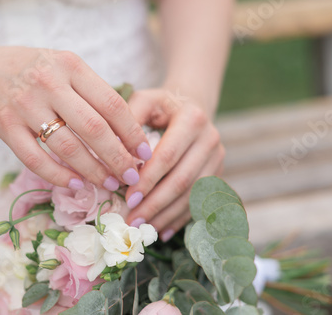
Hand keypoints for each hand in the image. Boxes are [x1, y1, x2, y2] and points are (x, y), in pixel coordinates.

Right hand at [0, 45, 151, 190]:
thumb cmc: (36, 71)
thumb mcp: (67, 67)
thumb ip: (93, 92)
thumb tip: (128, 133)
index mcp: (71, 65)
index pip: (111, 103)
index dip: (132, 132)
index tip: (144, 152)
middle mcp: (49, 82)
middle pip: (93, 128)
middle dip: (117, 157)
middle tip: (131, 176)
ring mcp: (24, 104)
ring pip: (66, 147)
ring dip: (92, 170)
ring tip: (108, 183)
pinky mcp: (4, 125)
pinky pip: (35, 159)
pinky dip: (58, 175)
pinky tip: (76, 184)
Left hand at [124, 88, 224, 240]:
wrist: (191, 107)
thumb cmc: (160, 106)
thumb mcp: (145, 101)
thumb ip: (129, 118)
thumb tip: (113, 151)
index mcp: (193, 118)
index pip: (167, 156)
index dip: (148, 180)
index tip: (128, 198)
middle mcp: (210, 139)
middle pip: (182, 179)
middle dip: (155, 204)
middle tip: (132, 221)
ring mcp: (217, 158)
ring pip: (192, 194)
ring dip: (166, 215)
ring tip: (143, 229)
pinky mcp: (217, 173)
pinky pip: (199, 201)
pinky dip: (179, 219)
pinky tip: (162, 231)